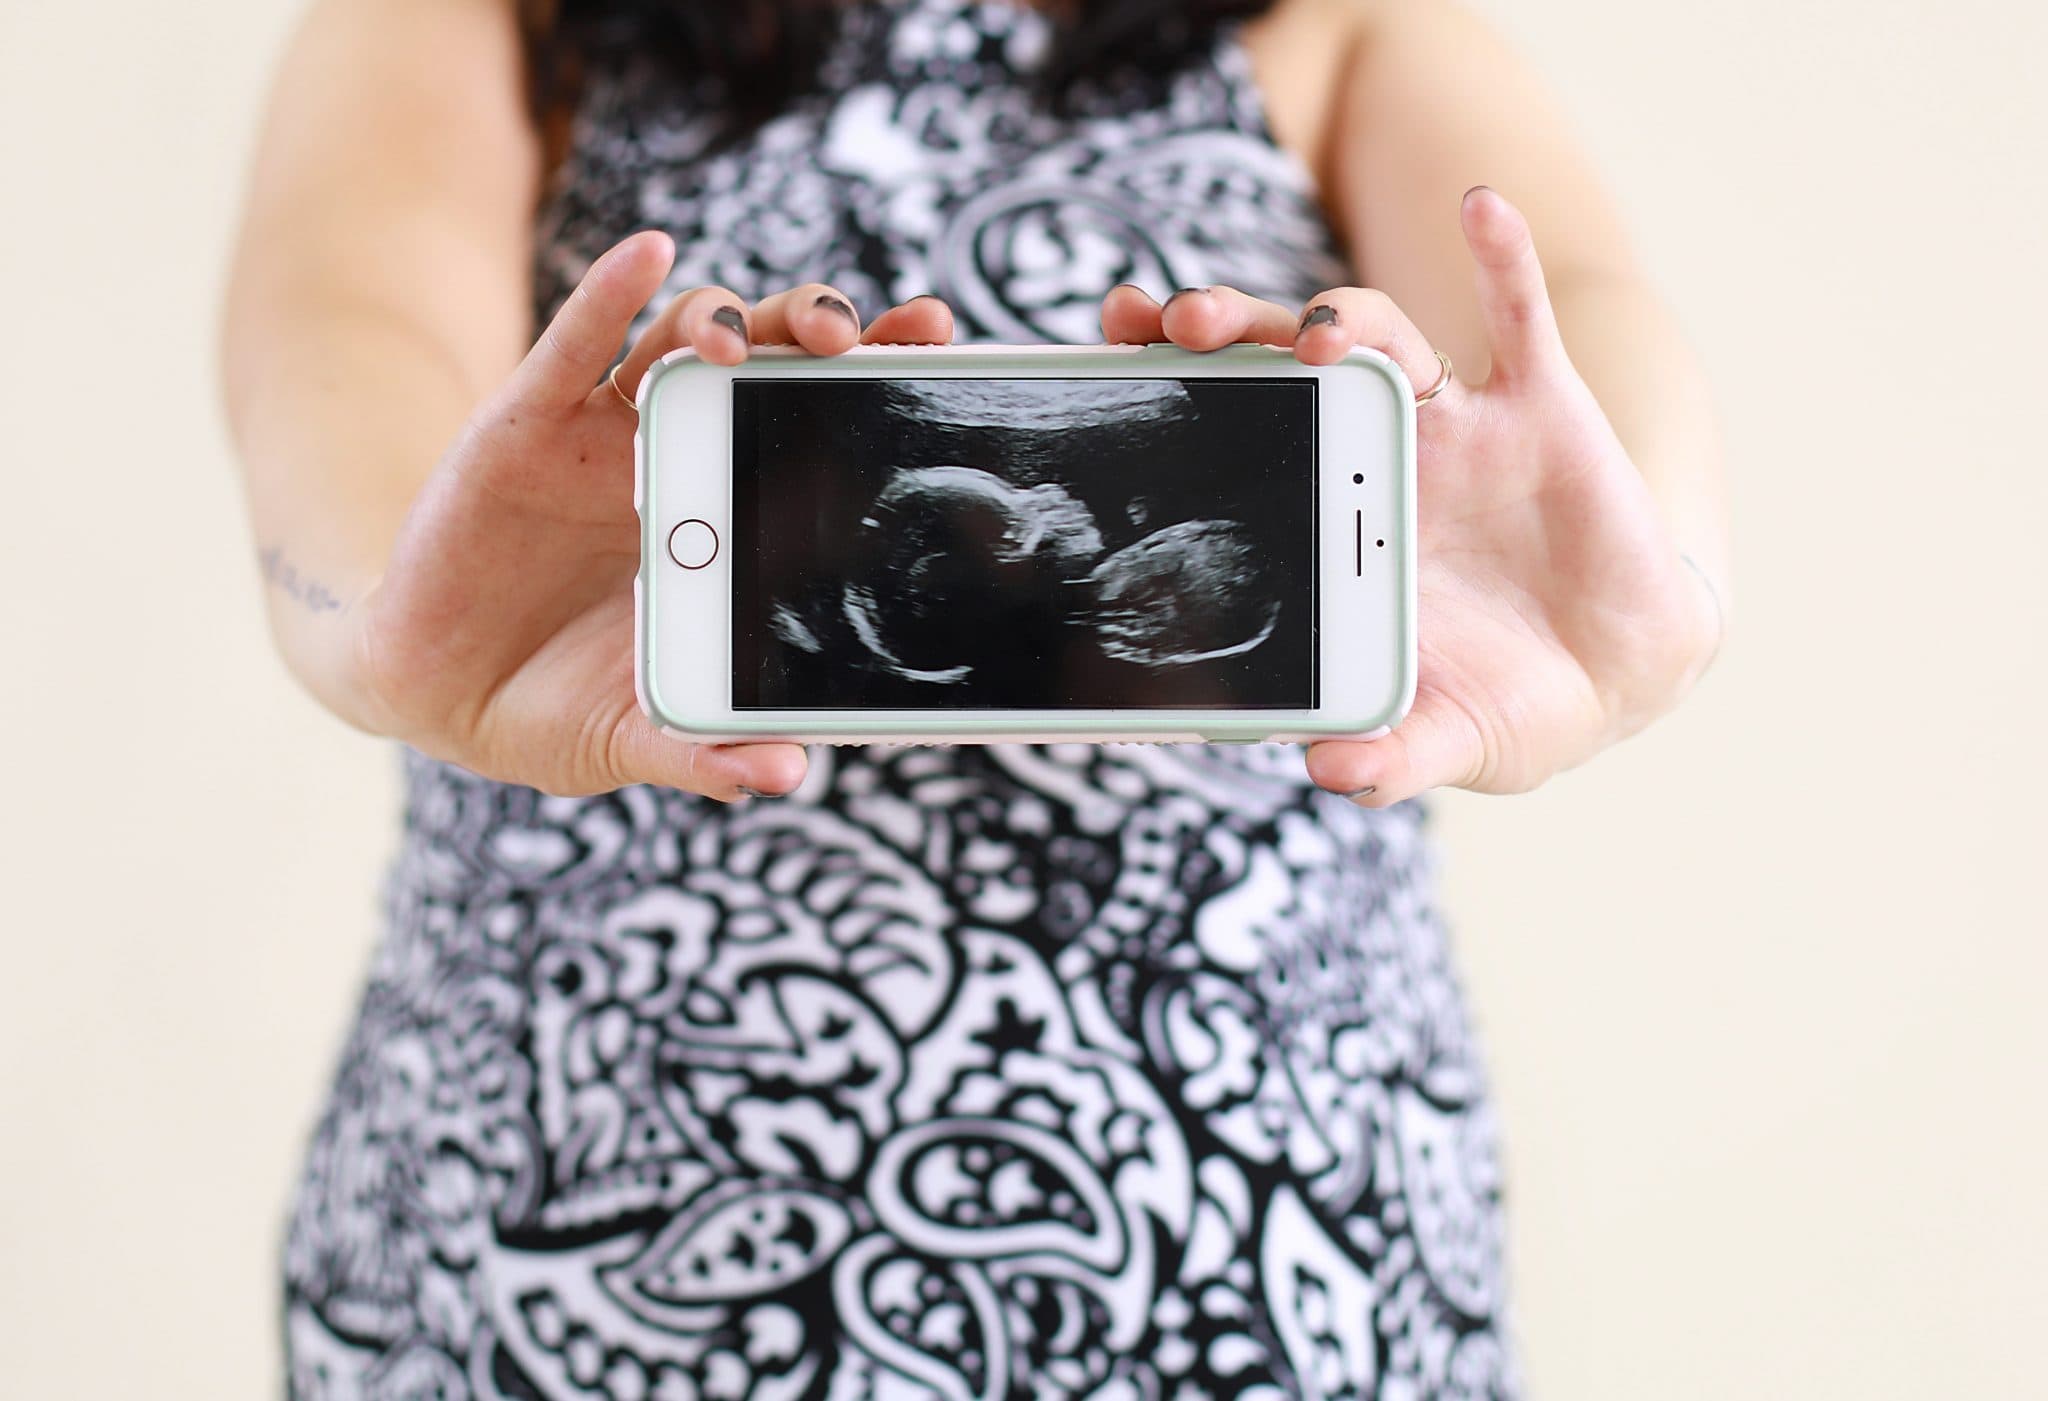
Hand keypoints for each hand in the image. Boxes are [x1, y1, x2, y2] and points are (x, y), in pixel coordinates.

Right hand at [350, 233, 955, 799]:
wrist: (432, 694)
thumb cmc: (553, 707)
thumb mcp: (632, 736)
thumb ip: (701, 751)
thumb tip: (784, 770)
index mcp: (726, 527)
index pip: (815, 436)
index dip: (875, 384)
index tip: (942, 345)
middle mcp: (679, 463)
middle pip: (765, 366)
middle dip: (819, 333)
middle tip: (865, 340)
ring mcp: (605, 438)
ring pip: (683, 344)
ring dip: (726, 321)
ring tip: (753, 341)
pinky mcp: (525, 425)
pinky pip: (574, 344)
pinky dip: (610, 294)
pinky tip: (650, 252)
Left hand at [1101, 187, 1720, 804]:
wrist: (1623, 677)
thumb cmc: (1509, 701)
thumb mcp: (1445, 738)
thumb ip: (1392, 754)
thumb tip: (1331, 771)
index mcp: (1333, 527)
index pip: (1242, 437)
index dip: (1179, 391)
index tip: (1111, 356)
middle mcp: (1379, 460)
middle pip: (1290, 372)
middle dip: (1234, 334)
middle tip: (1177, 322)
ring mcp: (1461, 431)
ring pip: (1388, 344)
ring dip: (1349, 321)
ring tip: (1320, 337)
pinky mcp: (1544, 408)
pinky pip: (1519, 316)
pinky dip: (1505, 259)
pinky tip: (1480, 209)